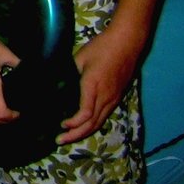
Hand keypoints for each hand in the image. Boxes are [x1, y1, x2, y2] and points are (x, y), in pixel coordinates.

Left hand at [60, 22, 144, 143]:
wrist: (127, 43)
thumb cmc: (102, 48)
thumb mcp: (80, 58)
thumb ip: (69, 72)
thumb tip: (56, 83)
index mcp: (94, 87)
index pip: (85, 114)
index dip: (73, 124)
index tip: (61, 125)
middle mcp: (106, 97)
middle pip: (92, 124)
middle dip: (76, 135)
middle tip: (60, 141)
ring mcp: (113, 98)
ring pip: (100, 122)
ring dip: (84, 132)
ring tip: (70, 137)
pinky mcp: (117, 97)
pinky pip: (105, 115)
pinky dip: (93, 124)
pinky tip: (84, 126)